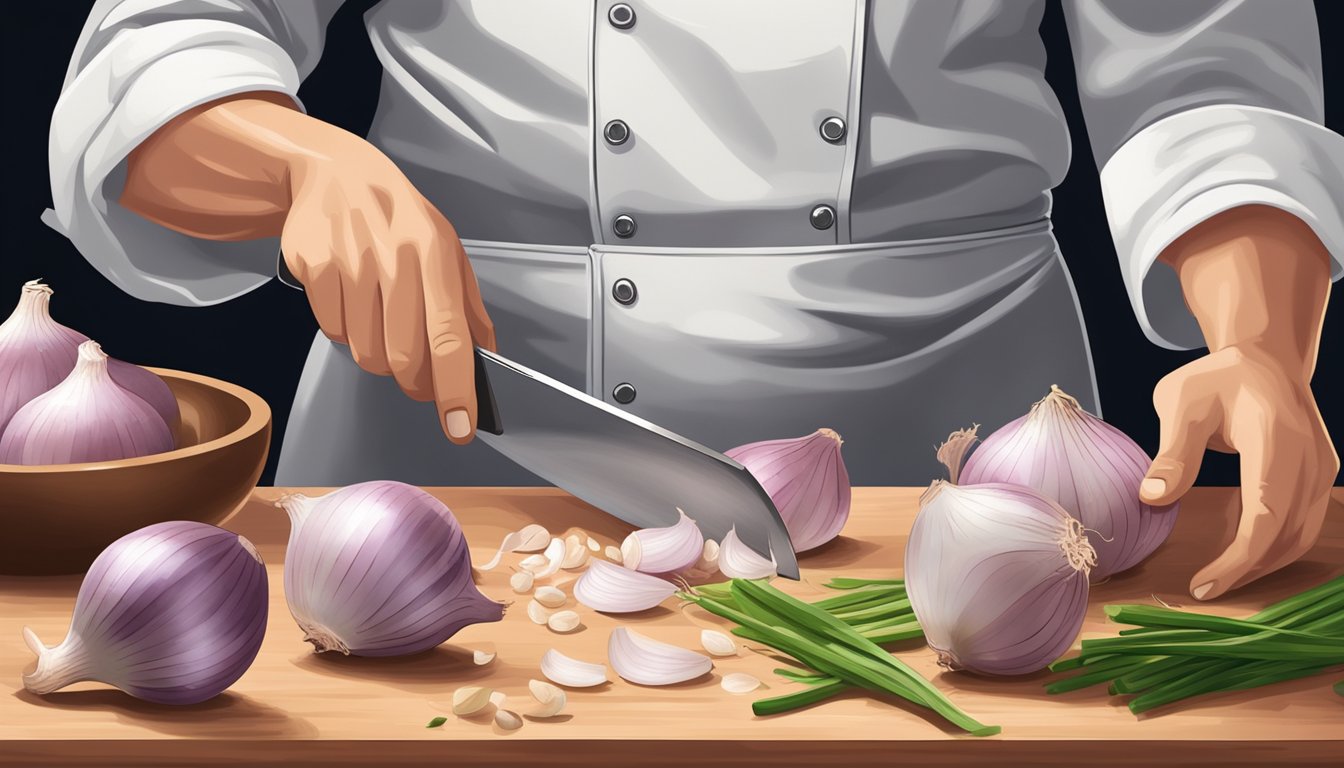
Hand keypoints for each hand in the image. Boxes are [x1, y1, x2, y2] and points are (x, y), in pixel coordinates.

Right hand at [121, 94, 495, 444]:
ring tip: (380, 317)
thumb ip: (469, 307)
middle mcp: (395, 259)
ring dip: (376, 352)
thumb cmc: (400, 218)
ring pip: (365, 352)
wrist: (335, 172)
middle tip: (416, 377)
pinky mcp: (314, 267)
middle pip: (402, 358)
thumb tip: (487, 357)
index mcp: (436, 255)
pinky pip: (333, 331)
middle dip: (413, 381)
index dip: (455, 389)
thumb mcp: (448, 250)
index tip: (459, 426)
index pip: (450, 337)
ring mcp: (351, 263)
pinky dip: (346, 328)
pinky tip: (351, 297)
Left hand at [1139, 205, 1335, 600]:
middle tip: (1203, 590)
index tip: (1204, 584)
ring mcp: (1322, 469)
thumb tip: (1151, 498)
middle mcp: (1312, 459)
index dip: (1240, 558)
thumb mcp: (1182, 402)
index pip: (1268, 515)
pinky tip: (1238, 557)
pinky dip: (1273, 547)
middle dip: (1248, 570)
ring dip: (1263, 565)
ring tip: (1218, 580)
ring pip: (1301, 536)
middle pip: (1289, 534)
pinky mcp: (1319, 477)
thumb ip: (1173, 452)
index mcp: (1279, 439)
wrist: (1263, 358)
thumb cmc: (1217, 379)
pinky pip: (1302, 524)